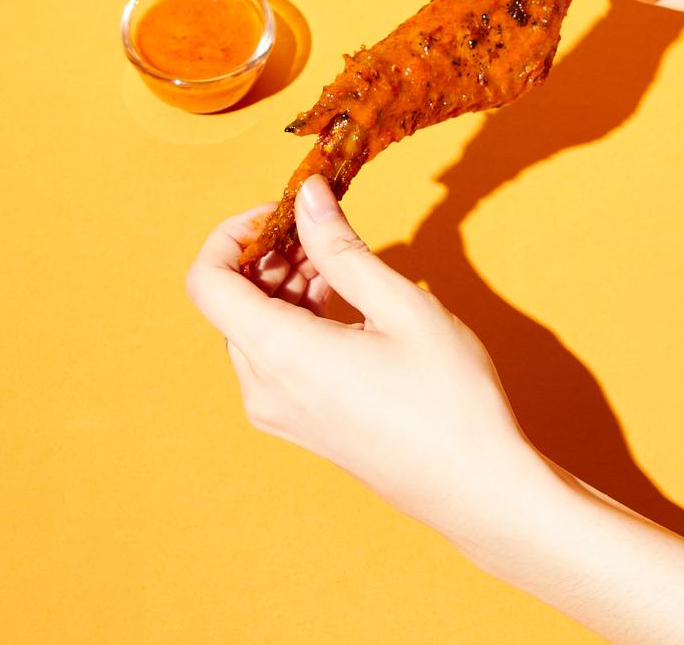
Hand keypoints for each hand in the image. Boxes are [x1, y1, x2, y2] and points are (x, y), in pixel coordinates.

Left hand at [185, 175, 545, 555]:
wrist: (476, 487)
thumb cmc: (449, 396)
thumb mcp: (400, 306)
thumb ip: (341, 248)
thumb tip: (307, 196)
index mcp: (282, 354)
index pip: (207, 282)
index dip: (231, 235)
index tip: (281, 213)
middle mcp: (266, 389)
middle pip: (232, 304)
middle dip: (267, 257)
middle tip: (322, 233)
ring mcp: (281, 415)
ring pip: (255, 331)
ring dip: (285, 288)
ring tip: (341, 268)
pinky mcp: (302, 426)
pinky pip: (276, 360)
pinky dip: (296, 321)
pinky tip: (344, 306)